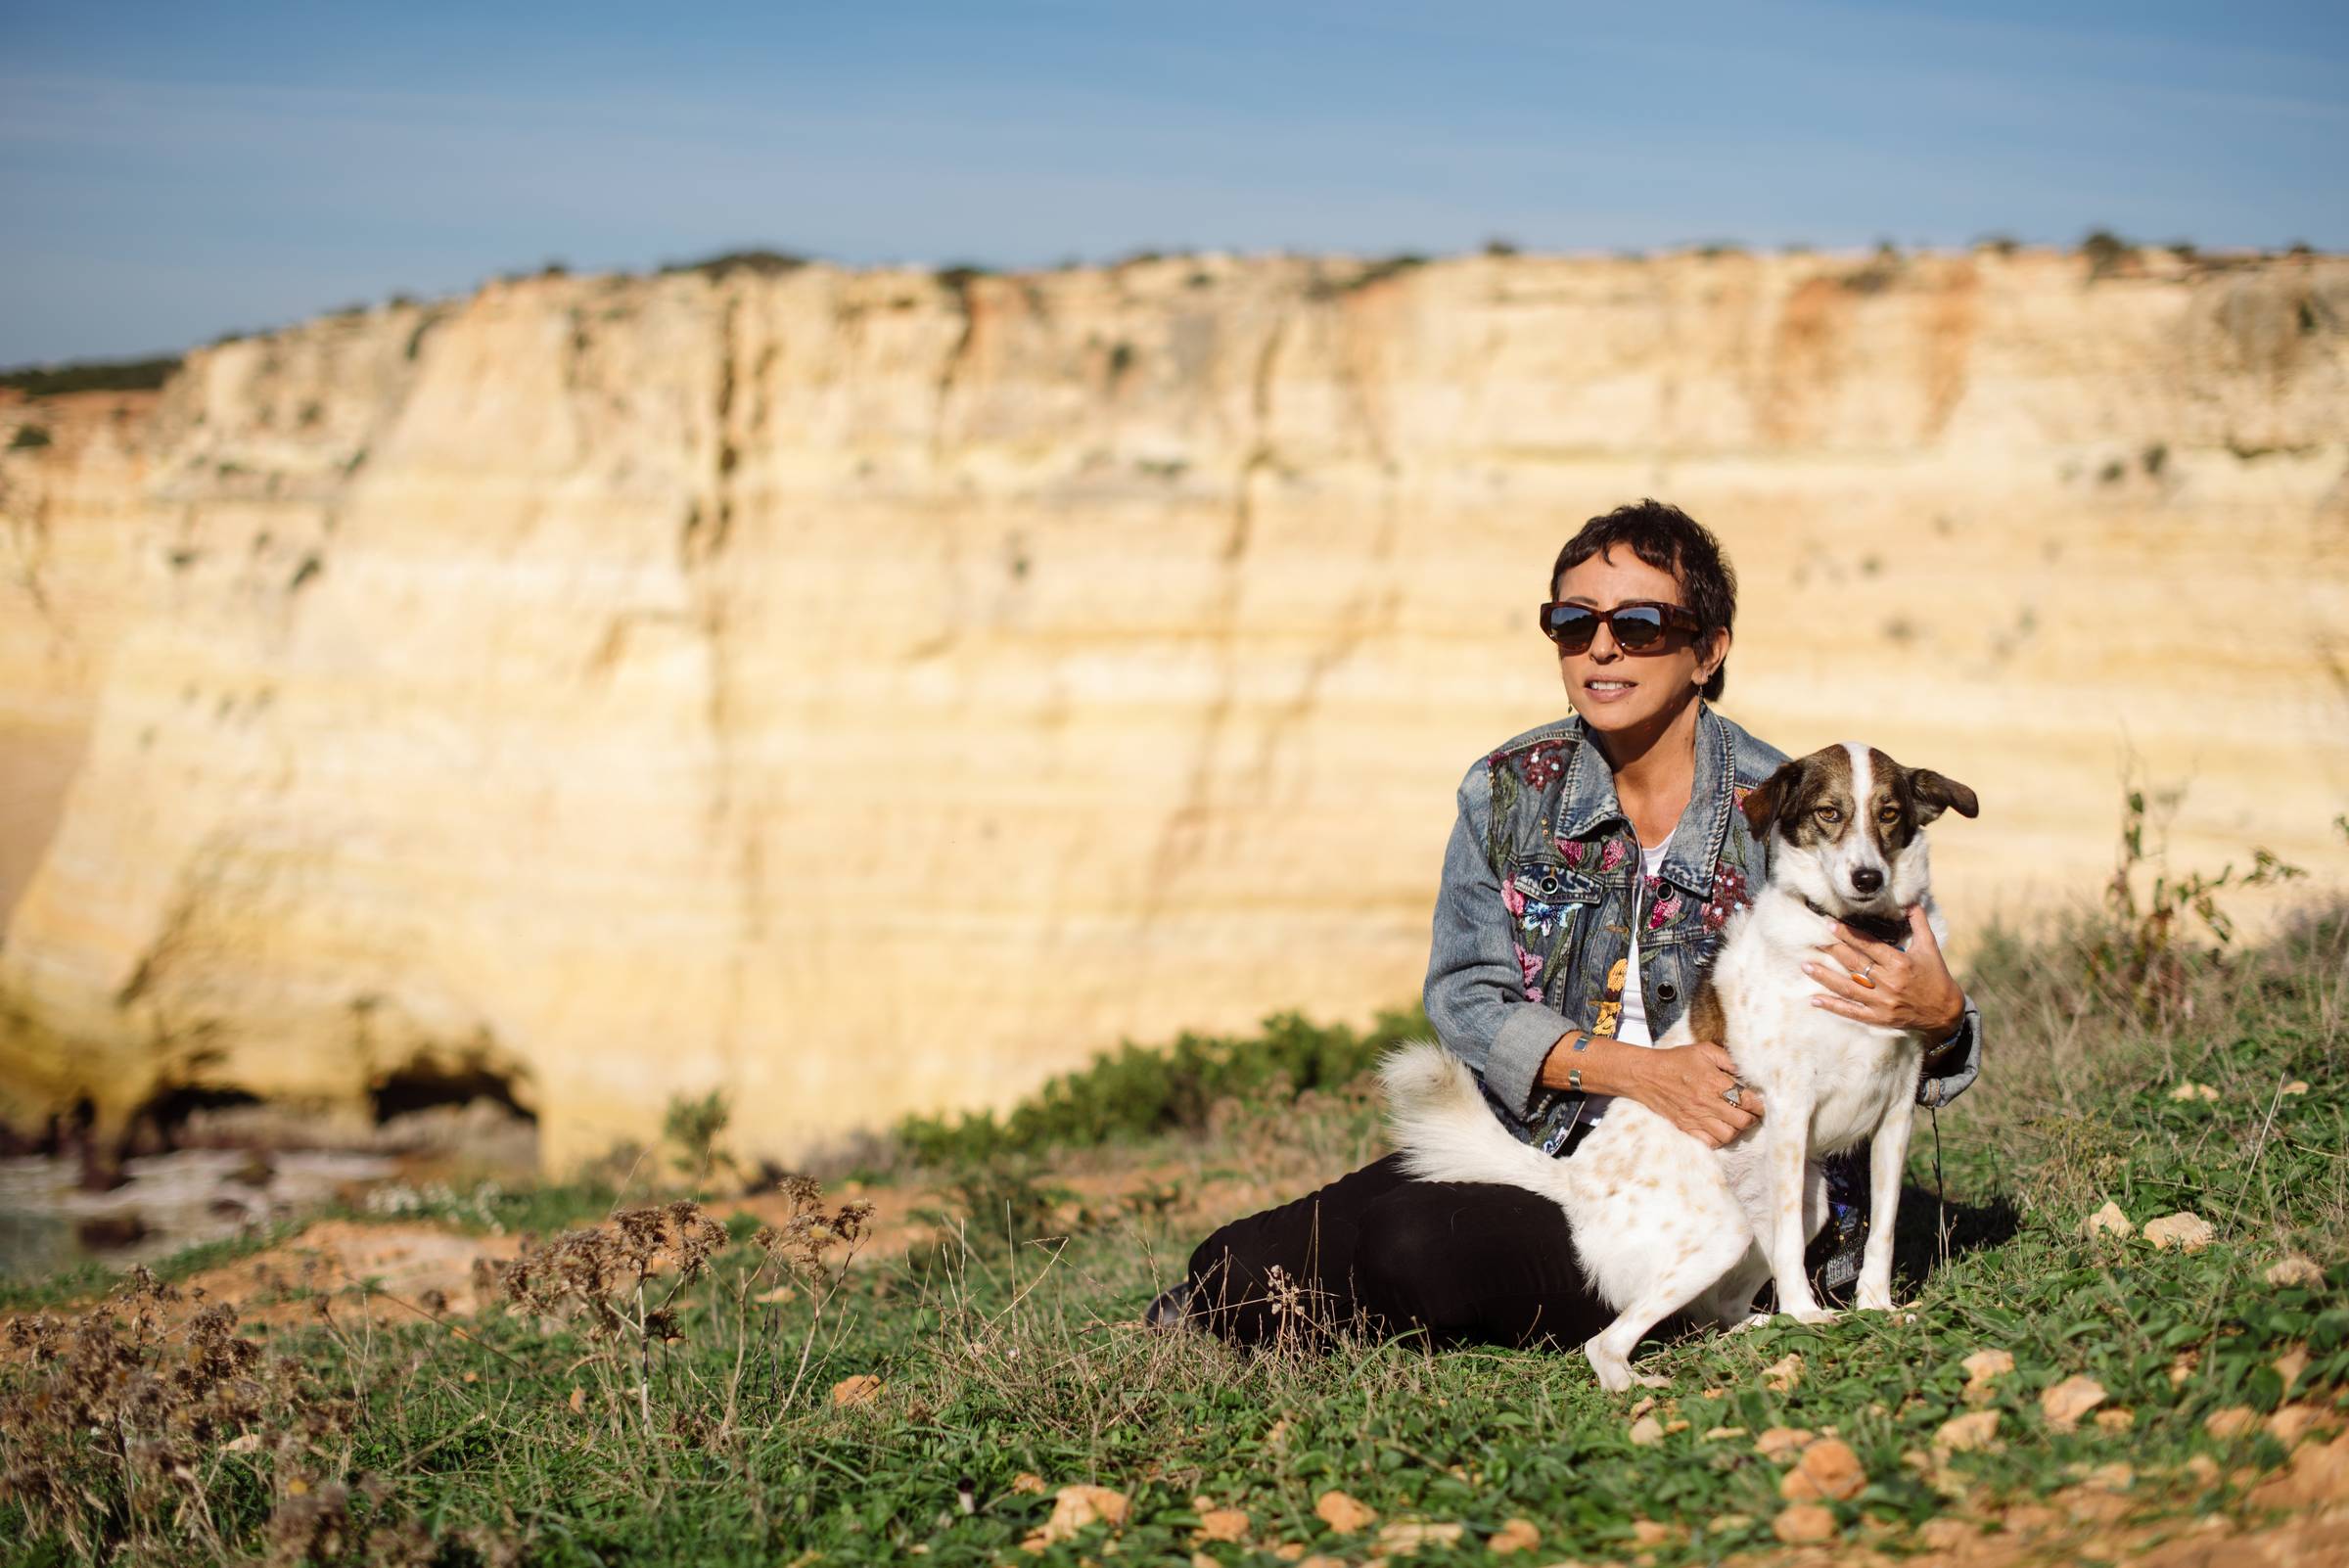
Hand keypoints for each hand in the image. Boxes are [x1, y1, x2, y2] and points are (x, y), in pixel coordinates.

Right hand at [1624, 1042, 1763, 1147]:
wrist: (1645, 1075)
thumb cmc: (1676, 1060)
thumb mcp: (1704, 1050)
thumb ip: (1728, 1059)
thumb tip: (1747, 1071)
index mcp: (1713, 1082)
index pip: (1747, 1100)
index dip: (1759, 1104)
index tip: (1759, 1104)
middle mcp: (1706, 1102)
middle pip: (1742, 1121)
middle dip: (1752, 1119)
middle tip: (1751, 1114)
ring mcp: (1696, 1118)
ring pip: (1728, 1135)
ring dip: (1737, 1130)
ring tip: (1735, 1122)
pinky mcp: (1686, 1127)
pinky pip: (1710, 1143)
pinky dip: (1719, 1140)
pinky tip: (1719, 1130)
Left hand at [1804, 905, 1965, 1036]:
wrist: (1946, 1012)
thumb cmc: (1937, 976)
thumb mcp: (1930, 947)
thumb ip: (1918, 923)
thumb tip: (1911, 901)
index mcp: (1900, 963)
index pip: (1869, 945)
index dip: (1848, 934)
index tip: (1829, 924)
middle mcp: (1889, 983)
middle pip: (1854, 964)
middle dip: (1832, 950)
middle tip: (1812, 939)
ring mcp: (1882, 1002)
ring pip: (1848, 987)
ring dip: (1825, 977)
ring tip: (1805, 966)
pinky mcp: (1879, 1018)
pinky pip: (1852, 1012)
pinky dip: (1833, 1006)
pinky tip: (1815, 1000)